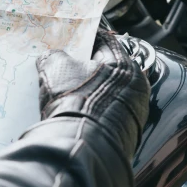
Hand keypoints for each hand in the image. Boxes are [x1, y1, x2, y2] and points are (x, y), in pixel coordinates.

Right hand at [35, 30, 149, 157]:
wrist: (82, 148)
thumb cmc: (74, 100)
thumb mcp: (56, 68)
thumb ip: (53, 56)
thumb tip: (51, 56)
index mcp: (125, 65)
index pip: (104, 41)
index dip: (84, 38)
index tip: (69, 40)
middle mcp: (135, 87)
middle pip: (105, 69)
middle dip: (83, 67)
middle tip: (62, 67)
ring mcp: (133, 113)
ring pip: (105, 93)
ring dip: (86, 91)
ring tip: (64, 93)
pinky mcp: (125, 135)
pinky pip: (104, 114)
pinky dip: (90, 111)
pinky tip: (73, 114)